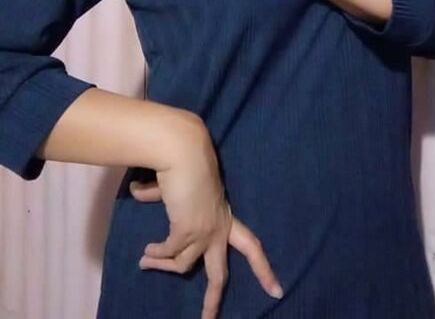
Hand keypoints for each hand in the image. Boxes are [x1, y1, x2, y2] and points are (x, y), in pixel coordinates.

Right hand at [129, 121, 282, 316]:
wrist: (184, 151)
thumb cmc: (185, 161)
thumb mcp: (181, 188)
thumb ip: (163, 195)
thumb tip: (139, 191)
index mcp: (226, 218)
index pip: (252, 246)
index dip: (263, 269)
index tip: (277, 290)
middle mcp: (219, 229)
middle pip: (220, 274)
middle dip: (213, 302)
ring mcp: (204, 232)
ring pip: (183, 266)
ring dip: (162, 265)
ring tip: (145, 259)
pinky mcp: (187, 231)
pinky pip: (168, 253)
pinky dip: (157, 254)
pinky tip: (147, 252)